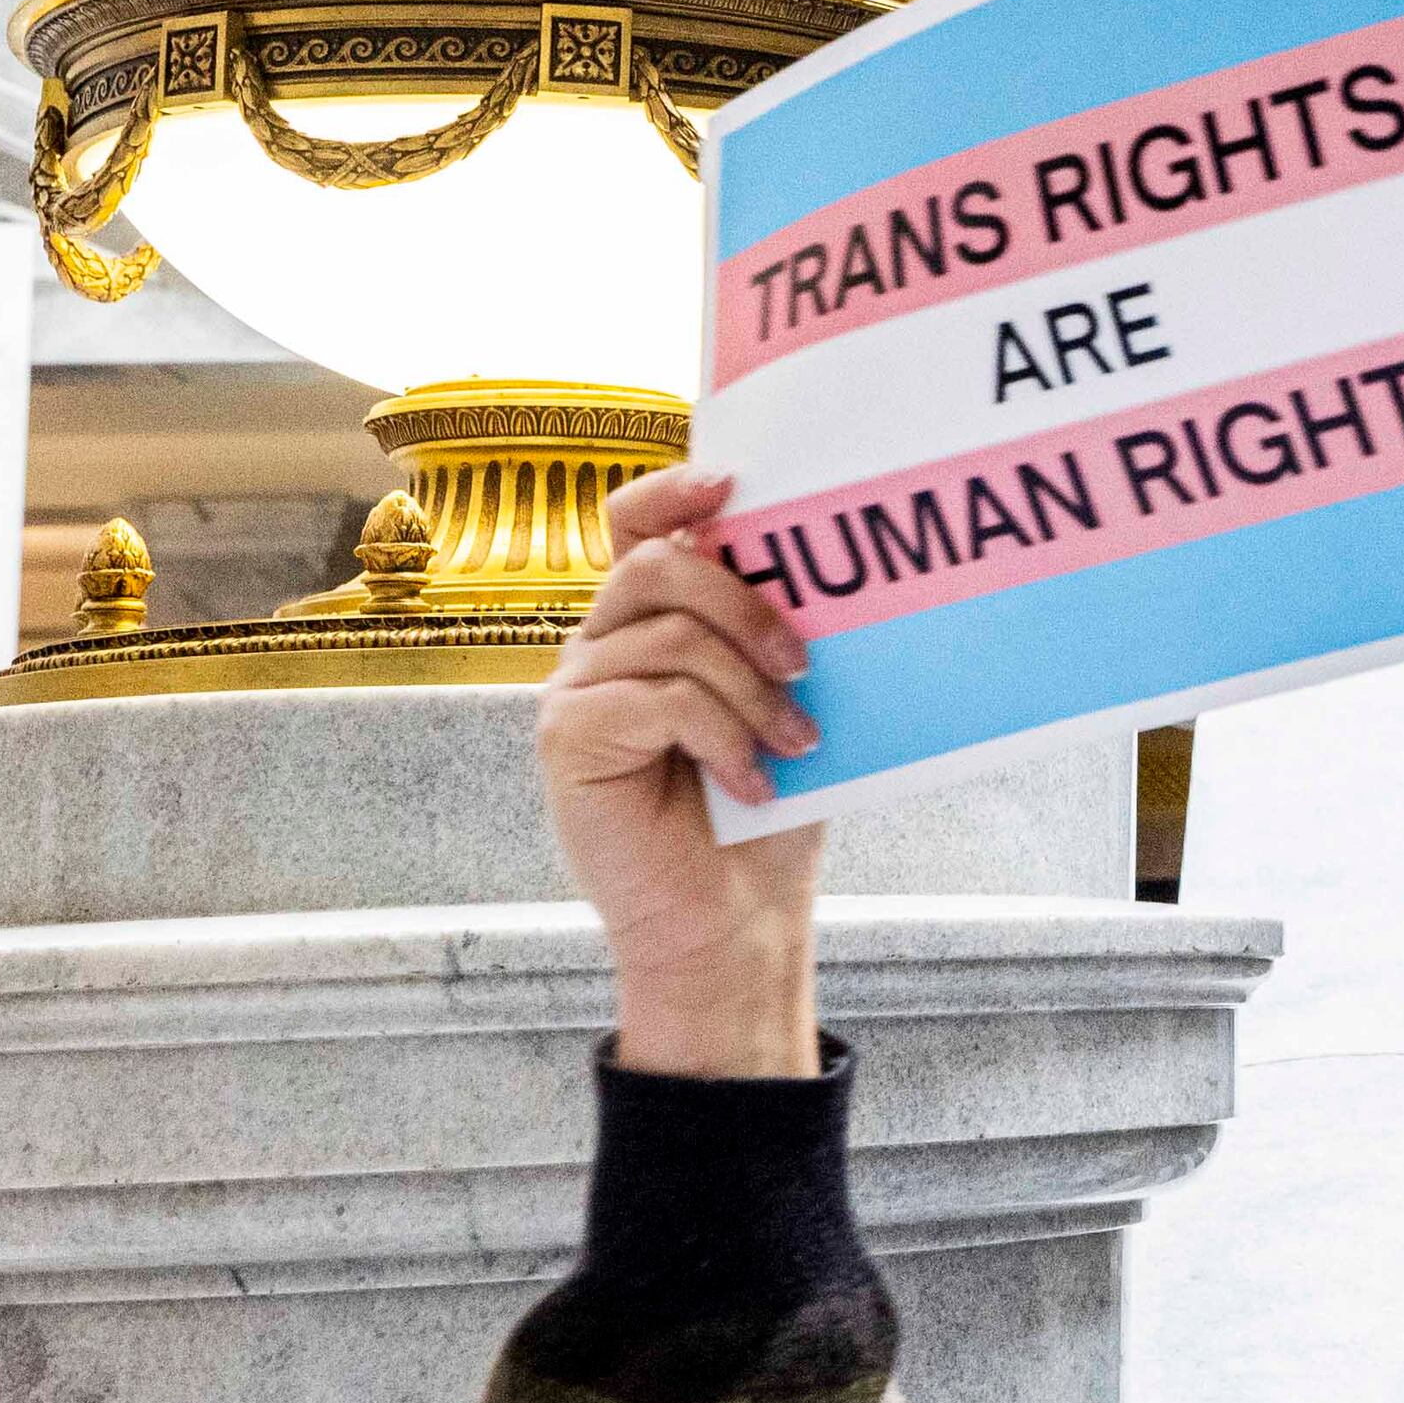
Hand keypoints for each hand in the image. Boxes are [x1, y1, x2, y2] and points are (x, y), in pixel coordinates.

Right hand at [536, 468, 828, 1079]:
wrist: (733, 917)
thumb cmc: (766, 812)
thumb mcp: (786, 705)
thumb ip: (780, 634)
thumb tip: (836, 564)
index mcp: (651, 623)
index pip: (633, 524)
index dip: (672, 492)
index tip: (734, 486)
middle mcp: (601, 644)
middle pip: (656, 566)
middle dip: (746, 600)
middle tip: (806, 665)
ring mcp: (576, 689)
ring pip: (670, 633)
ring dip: (751, 687)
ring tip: (797, 740)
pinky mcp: (567, 737)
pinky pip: (657, 698)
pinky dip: (723, 736)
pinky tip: (753, 781)